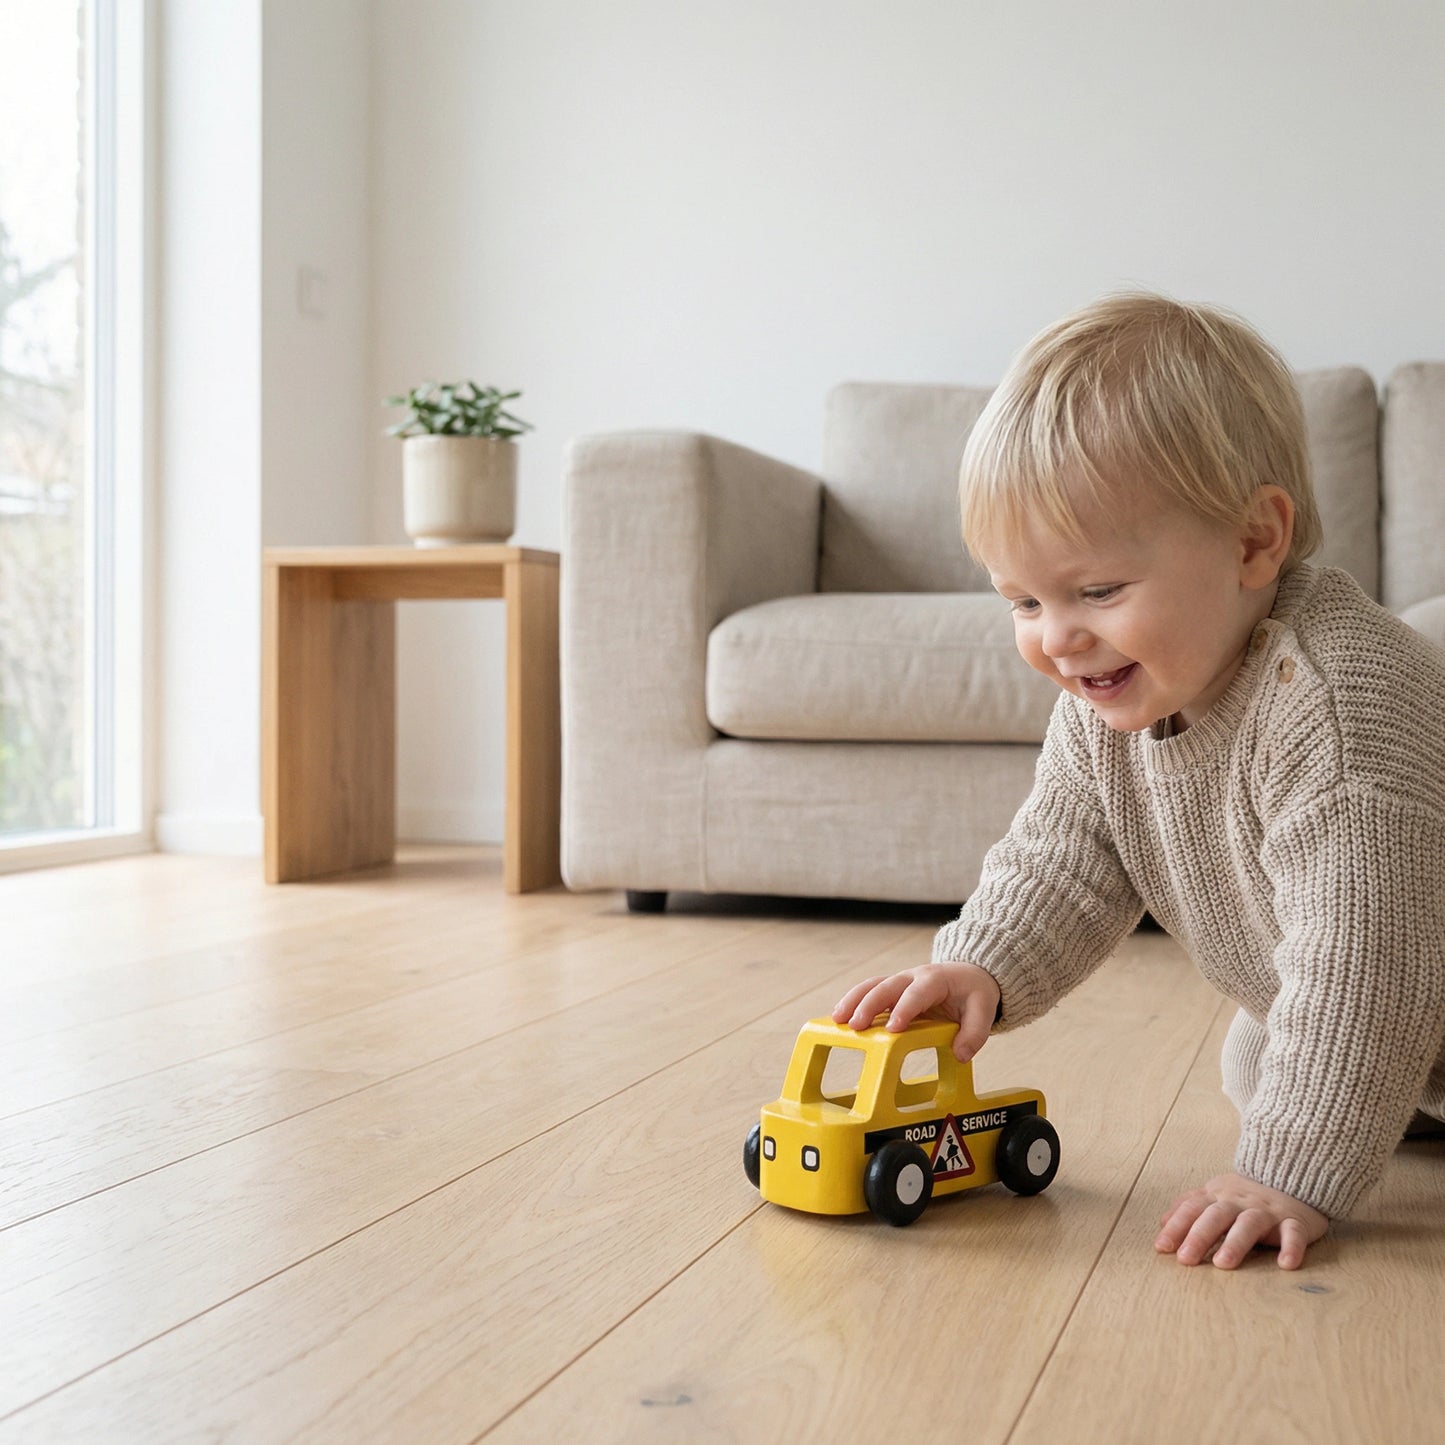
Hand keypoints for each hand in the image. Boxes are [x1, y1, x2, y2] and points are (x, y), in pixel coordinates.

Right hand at [830, 962, 1000, 1062]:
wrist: (969, 973)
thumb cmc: (974, 990)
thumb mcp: (984, 1008)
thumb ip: (976, 1032)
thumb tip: (960, 1054)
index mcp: (935, 980)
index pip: (917, 993)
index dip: (904, 1009)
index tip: (892, 1028)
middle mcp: (913, 977)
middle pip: (886, 986)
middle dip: (869, 1005)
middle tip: (855, 1026)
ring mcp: (900, 983)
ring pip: (871, 986)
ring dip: (853, 1001)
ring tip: (837, 1020)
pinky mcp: (892, 991)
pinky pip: (869, 992)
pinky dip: (853, 1002)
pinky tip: (840, 1018)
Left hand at [1154, 1171, 1327, 1269]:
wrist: (1292, 1177)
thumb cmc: (1247, 1196)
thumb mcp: (1215, 1194)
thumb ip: (1189, 1206)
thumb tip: (1162, 1222)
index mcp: (1218, 1196)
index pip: (1192, 1209)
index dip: (1176, 1226)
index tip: (1161, 1248)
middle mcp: (1240, 1202)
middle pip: (1216, 1215)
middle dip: (1199, 1236)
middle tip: (1185, 1259)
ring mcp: (1267, 1211)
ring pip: (1250, 1224)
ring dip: (1236, 1242)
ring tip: (1223, 1263)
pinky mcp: (1295, 1221)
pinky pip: (1294, 1233)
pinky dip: (1291, 1247)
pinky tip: (1286, 1264)